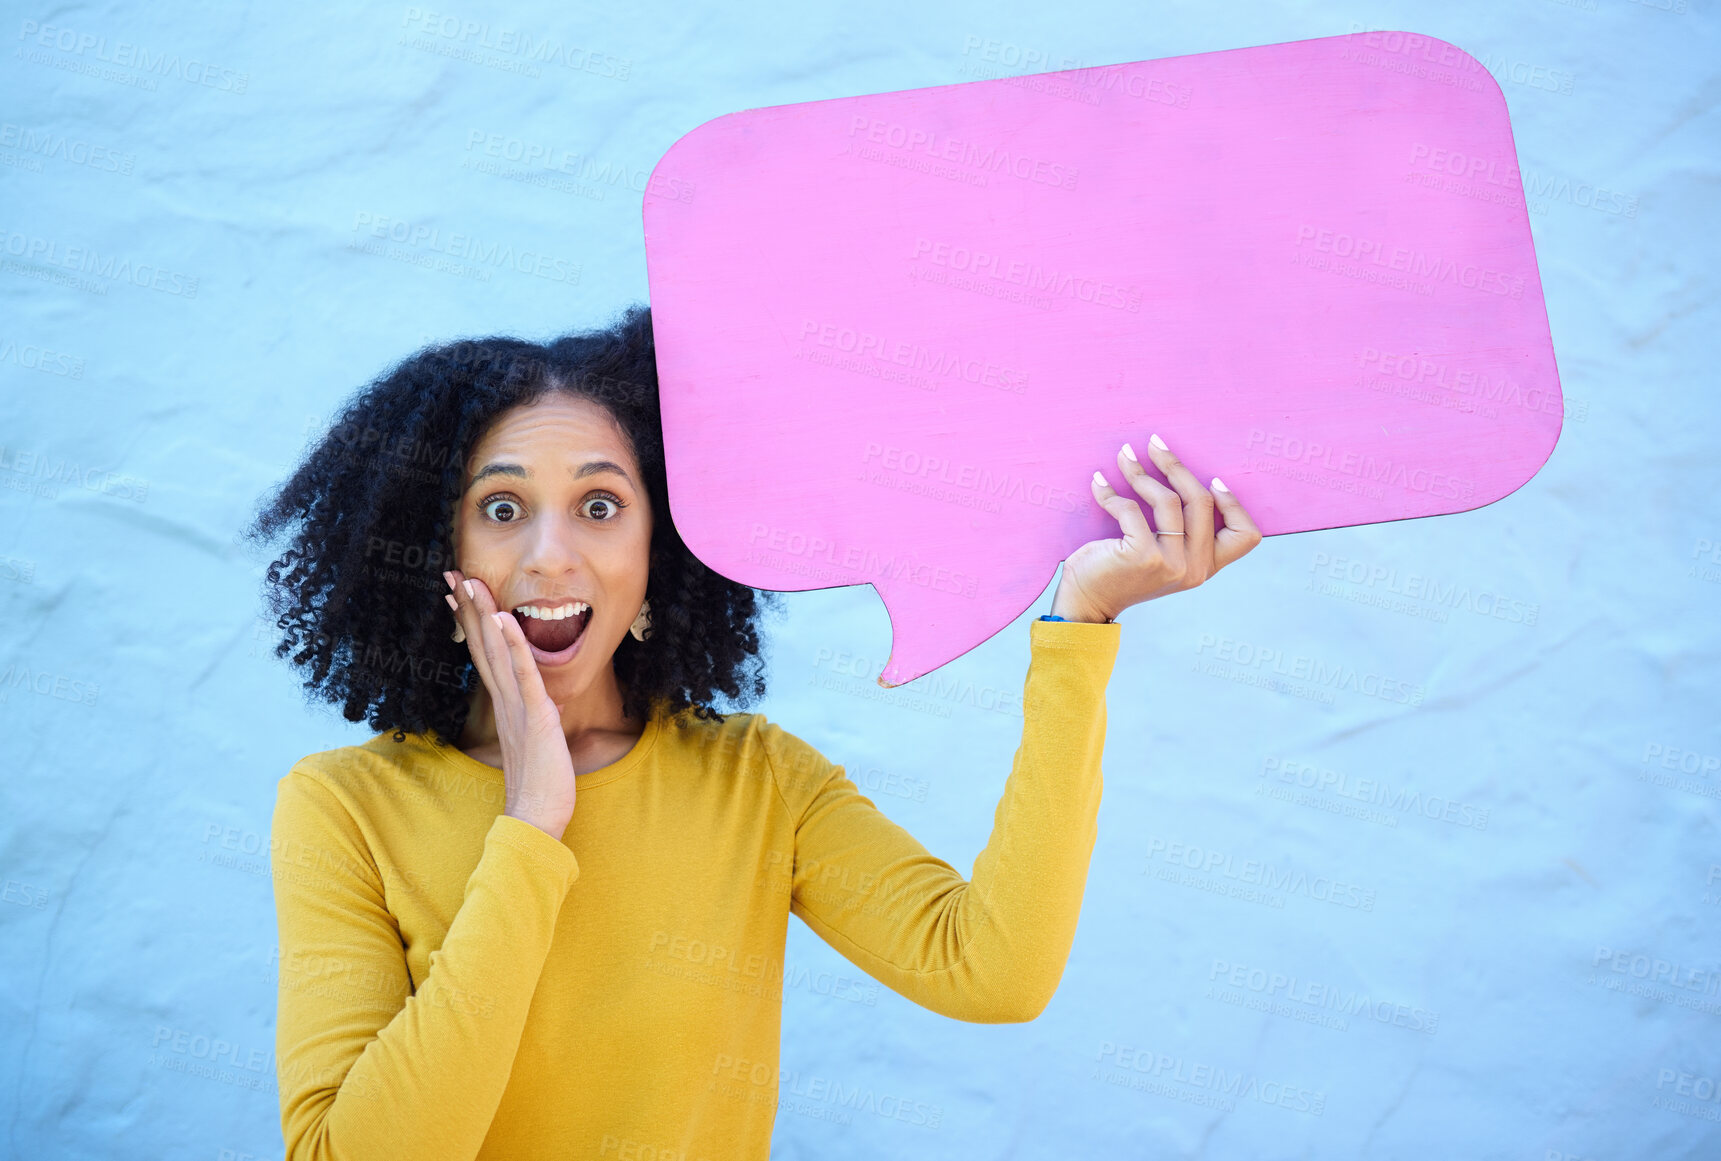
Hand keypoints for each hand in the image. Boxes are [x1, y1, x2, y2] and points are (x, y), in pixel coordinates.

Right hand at [445, 570, 577, 838]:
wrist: (536, 817)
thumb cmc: (540, 784)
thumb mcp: (536, 741)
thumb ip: (533, 719)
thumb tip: (543, 703)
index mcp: (505, 705)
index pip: (484, 655)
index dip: (471, 623)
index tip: (457, 595)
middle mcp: (505, 701)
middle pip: (483, 645)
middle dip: (469, 609)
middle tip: (452, 575)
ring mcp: (518, 706)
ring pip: (497, 652)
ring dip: (485, 615)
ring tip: (471, 582)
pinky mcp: (535, 715)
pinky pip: (523, 673)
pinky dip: (512, 644)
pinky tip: (504, 618)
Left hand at [1050, 433, 1261, 622]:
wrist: (1087, 601)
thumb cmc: (1121, 570)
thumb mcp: (1163, 556)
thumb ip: (1182, 533)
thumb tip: (1182, 476)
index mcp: (1206, 567)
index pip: (1246, 536)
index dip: (1234, 503)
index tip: (1212, 478)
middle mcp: (1195, 568)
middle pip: (1201, 501)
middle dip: (1176, 465)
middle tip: (1155, 444)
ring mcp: (1171, 563)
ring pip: (1168, 500)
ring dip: (1142, 472)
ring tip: (1125, 457)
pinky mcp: (1143, 555)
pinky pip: (1131, 508)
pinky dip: (1110, 492)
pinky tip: (1099, 482)